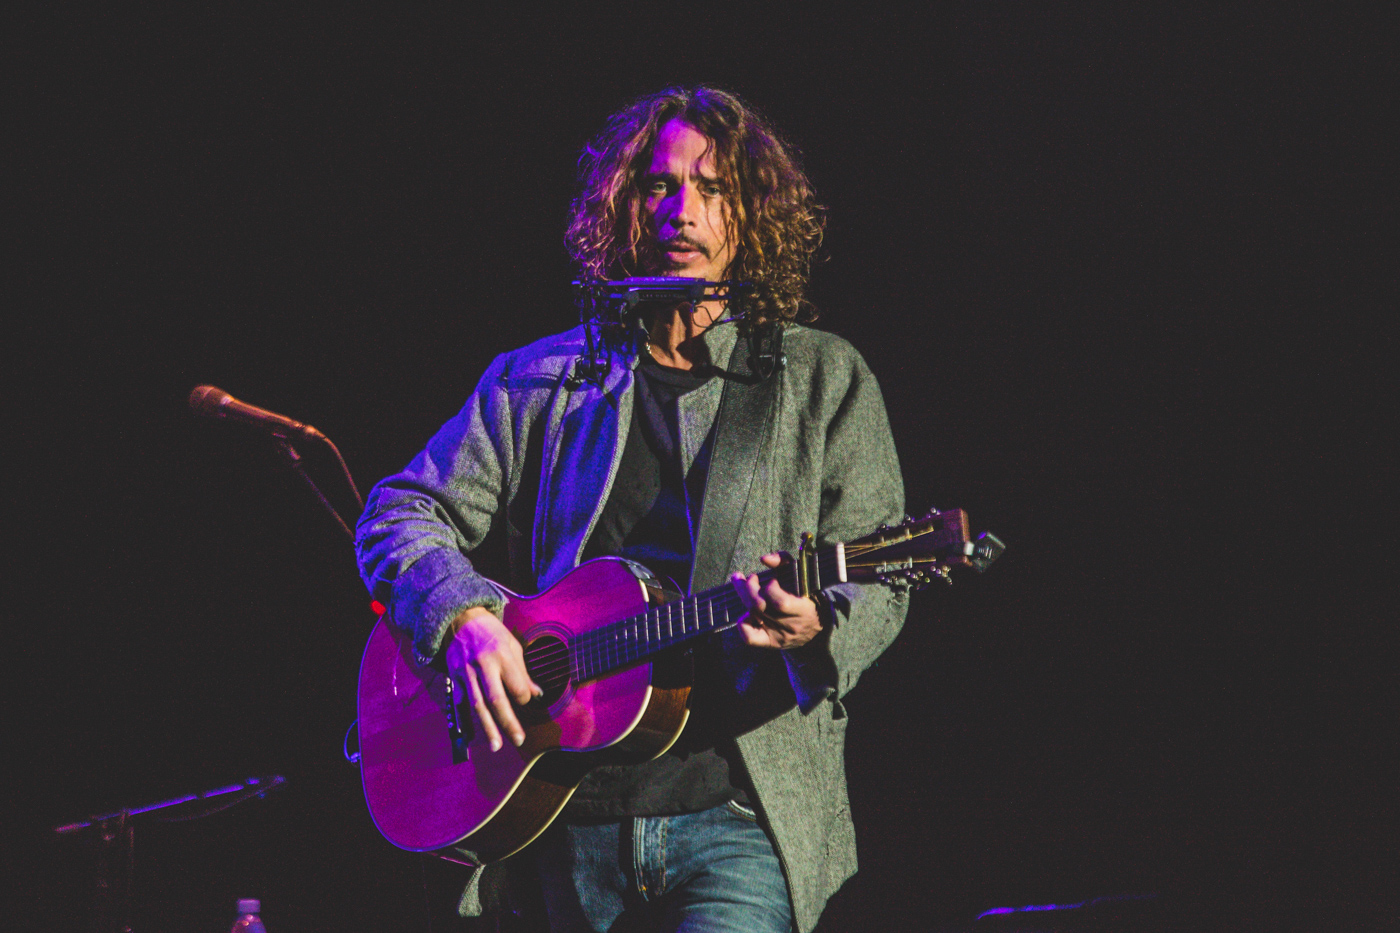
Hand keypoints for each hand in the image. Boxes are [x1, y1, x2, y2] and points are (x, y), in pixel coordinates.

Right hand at [444, 607, 541, 751]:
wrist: (462, 620)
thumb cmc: (493, 634)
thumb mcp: (513, 646)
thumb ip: (523, 673)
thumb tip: (537, 695)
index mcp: (502, 655)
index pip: (517, 686)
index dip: (524, 698)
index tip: (526, 701)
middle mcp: (483, 666)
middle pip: (496, 699)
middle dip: (508, 722)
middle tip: (519, 740)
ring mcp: (466, 673)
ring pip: (477, 705)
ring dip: (487, 728)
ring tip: (496, 746)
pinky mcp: (454, 677)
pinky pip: (460, 703)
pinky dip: (465, 720)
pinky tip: (471, 735)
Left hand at [730, 553, 822, 649]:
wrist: (818, 625)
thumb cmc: (808, 594)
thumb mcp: (802, 574)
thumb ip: (784, 561)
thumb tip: (764, 559)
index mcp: (802, 609)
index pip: (781, 603)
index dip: (771, 588)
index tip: (773, 580)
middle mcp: (790, 625)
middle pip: (760, 607)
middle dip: (749, 587)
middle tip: (752, 578)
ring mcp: (779, 635)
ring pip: (753, 615)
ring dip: (745, 597)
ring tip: (746, 586)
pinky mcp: (771, 642)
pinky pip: (750, 638)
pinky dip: (743, 624)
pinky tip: (746, 613)